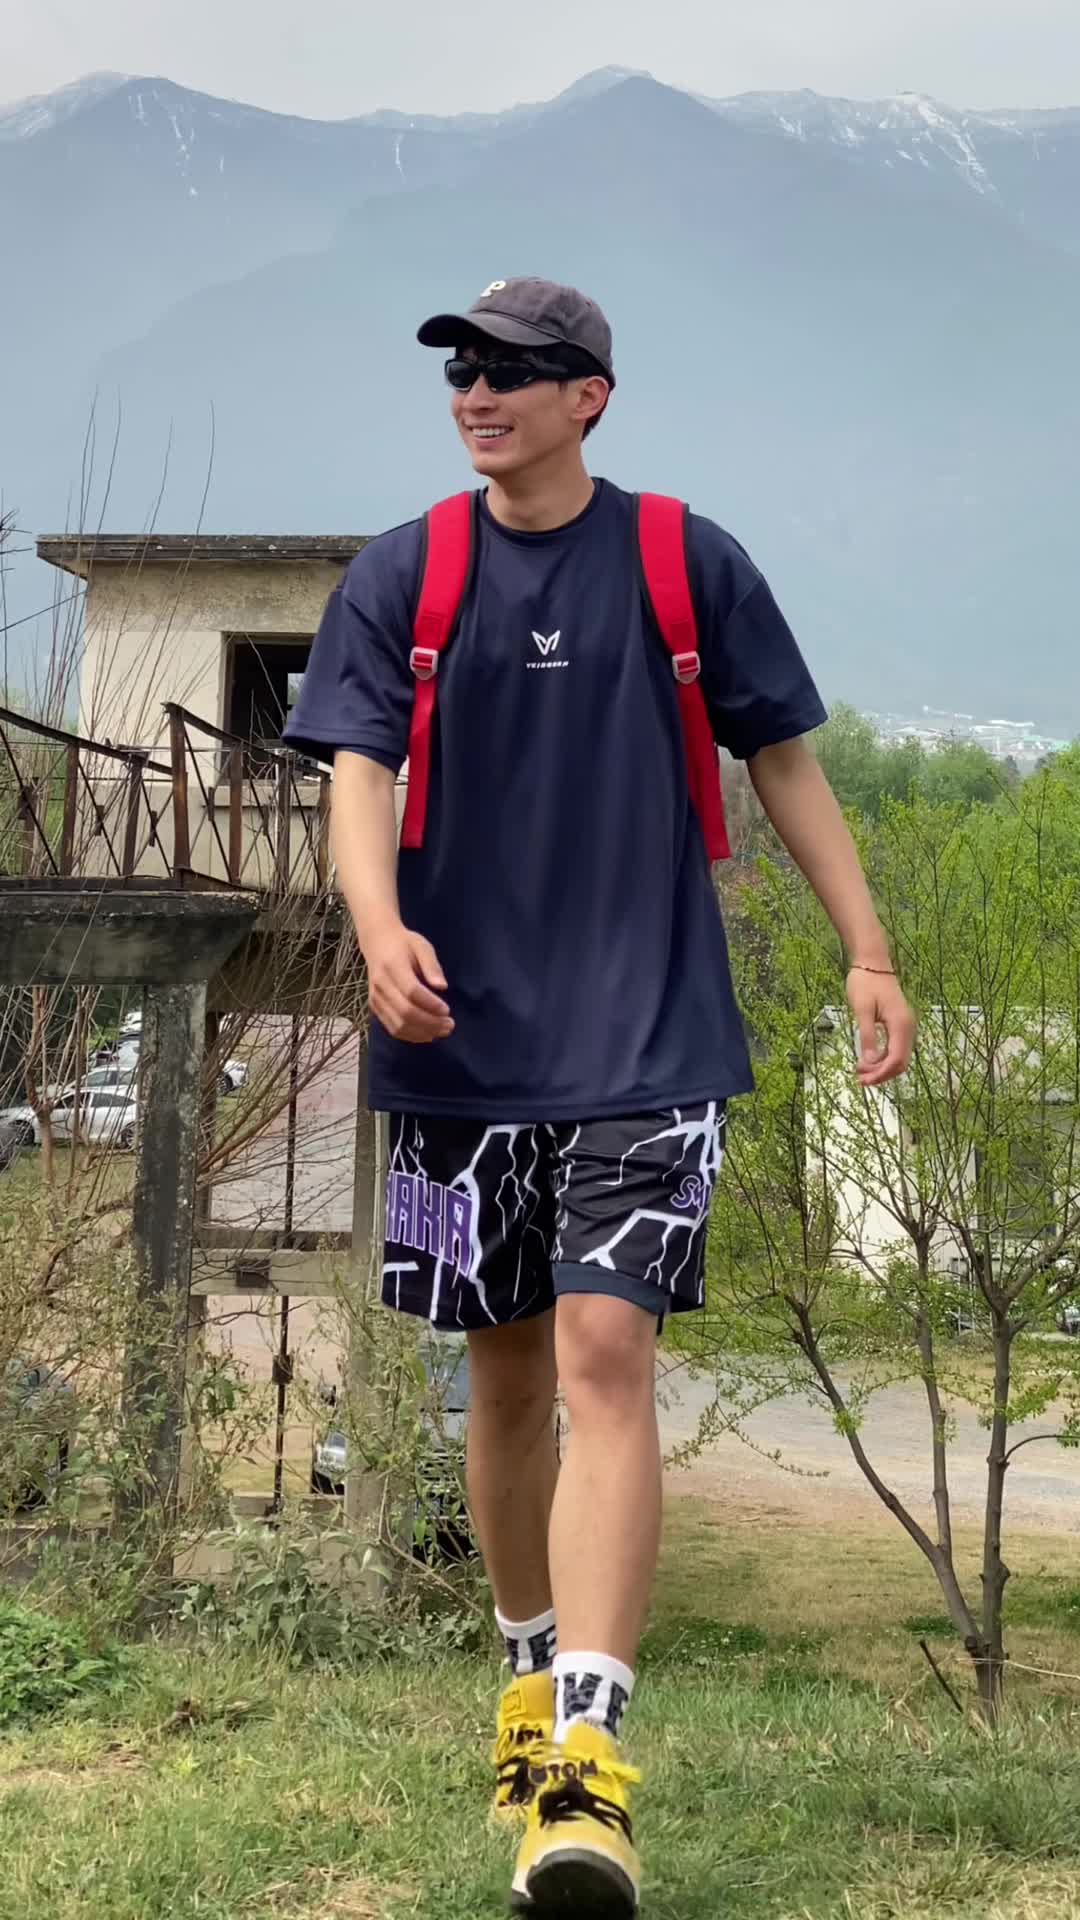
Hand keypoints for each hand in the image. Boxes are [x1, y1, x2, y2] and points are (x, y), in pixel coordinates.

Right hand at [365, 922, 453, 1043]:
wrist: (377, 943)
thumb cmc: (404, 944)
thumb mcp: (422, 946)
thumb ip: (432, 966)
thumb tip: (442, 987)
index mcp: (392, 966)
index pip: (412, 991)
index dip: (430, 1004)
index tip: (447, 1010)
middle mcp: (381, 985)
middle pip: (405, 1012)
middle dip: (430, 1023)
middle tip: (450, 1025)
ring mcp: (376, 998)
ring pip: (398, 1025)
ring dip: (422, 1033)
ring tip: (442, 1031)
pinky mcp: (374, 1007)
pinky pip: (392, 1028)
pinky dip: (411, 1035)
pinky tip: (427, 1034)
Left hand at [846, 967, 915, 1086]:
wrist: (873, 964)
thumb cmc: (865, 983)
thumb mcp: (862, 1009)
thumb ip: (867, 1035)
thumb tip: (869, 1061)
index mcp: (901, 1024)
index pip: (896, 1060)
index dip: (881, 1074)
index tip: (863, 1081)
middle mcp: (908, 1027)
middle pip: (901, 1062)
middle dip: (881, 1074)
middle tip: (859, 1079)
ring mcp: (906, 1026)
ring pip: (899, 1057)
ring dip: (882, 1068)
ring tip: (860, 1070)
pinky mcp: (900, 1025)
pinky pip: (896, 1048)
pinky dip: (884, 1058)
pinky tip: (868, 1060)